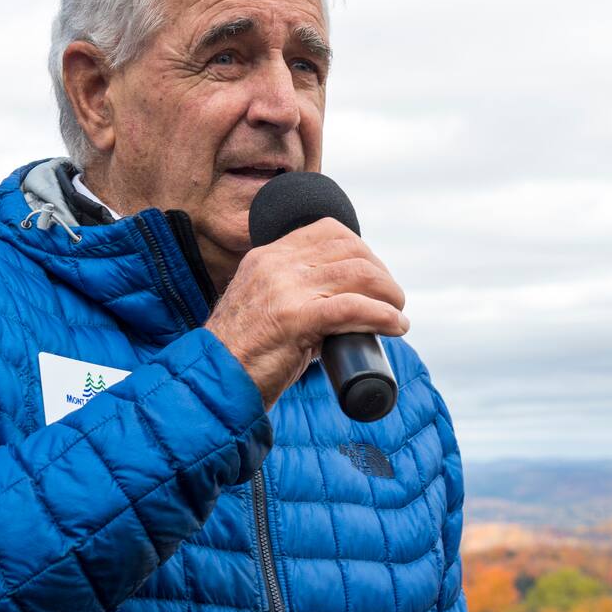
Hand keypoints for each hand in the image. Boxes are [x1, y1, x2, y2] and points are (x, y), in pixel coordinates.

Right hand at [204, 218, 408, 408]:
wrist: (214, 381)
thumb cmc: (243, 354)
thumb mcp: (265, 306)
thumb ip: (297, 295)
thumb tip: (347, 306)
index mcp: (268, 256)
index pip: (327, 230)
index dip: (361, 250)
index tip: (373, 275)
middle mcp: (276, 264)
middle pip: (350, 249)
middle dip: (380, 273)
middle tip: (391, 299)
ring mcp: (285, 288)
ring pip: (358, 274)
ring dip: (388, 294)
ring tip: (397, 314)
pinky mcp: (295, 318)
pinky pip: (352, 308)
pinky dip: (382, 316)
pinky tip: (395, 326)